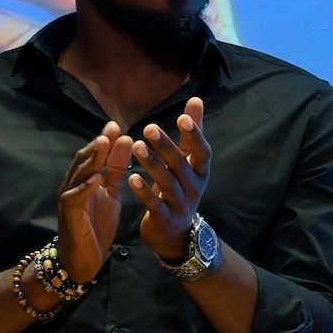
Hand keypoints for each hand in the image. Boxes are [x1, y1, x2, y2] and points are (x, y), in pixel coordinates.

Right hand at [55, 124, 129, 281]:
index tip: (118, 125)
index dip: (105, 140)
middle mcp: (73, 185)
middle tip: (113, 128)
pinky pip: (75, 198)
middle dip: (98, 144)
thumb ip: (117, 171)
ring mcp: (68, 198)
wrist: (82, 259)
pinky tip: (97, 178)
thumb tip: (125, 143)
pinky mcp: (68, 214)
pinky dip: (85, 187)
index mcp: (84, 180)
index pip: (94, 156)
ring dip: (92, 159)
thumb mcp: (111, 194)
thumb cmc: (96, 225)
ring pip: (78, 175)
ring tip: (104, 143)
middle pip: (84, 160)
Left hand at [129, 98, 213, 262]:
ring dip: (152, 165)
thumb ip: (192, 132)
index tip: (182, 118)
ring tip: (136, 147)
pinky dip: (143, 192)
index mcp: (201, 171)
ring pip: (167, 183)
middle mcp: (195, 187)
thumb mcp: (189, 161)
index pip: (202, 151)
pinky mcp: (165, 218)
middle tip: (148, 128)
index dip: (195, 136)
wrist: (175, 232)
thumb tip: (196, 100)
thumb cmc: (181, 188)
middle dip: (166, 146)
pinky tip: (130, 178)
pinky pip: (154, 204)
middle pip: (181, 165)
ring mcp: (181, 204)